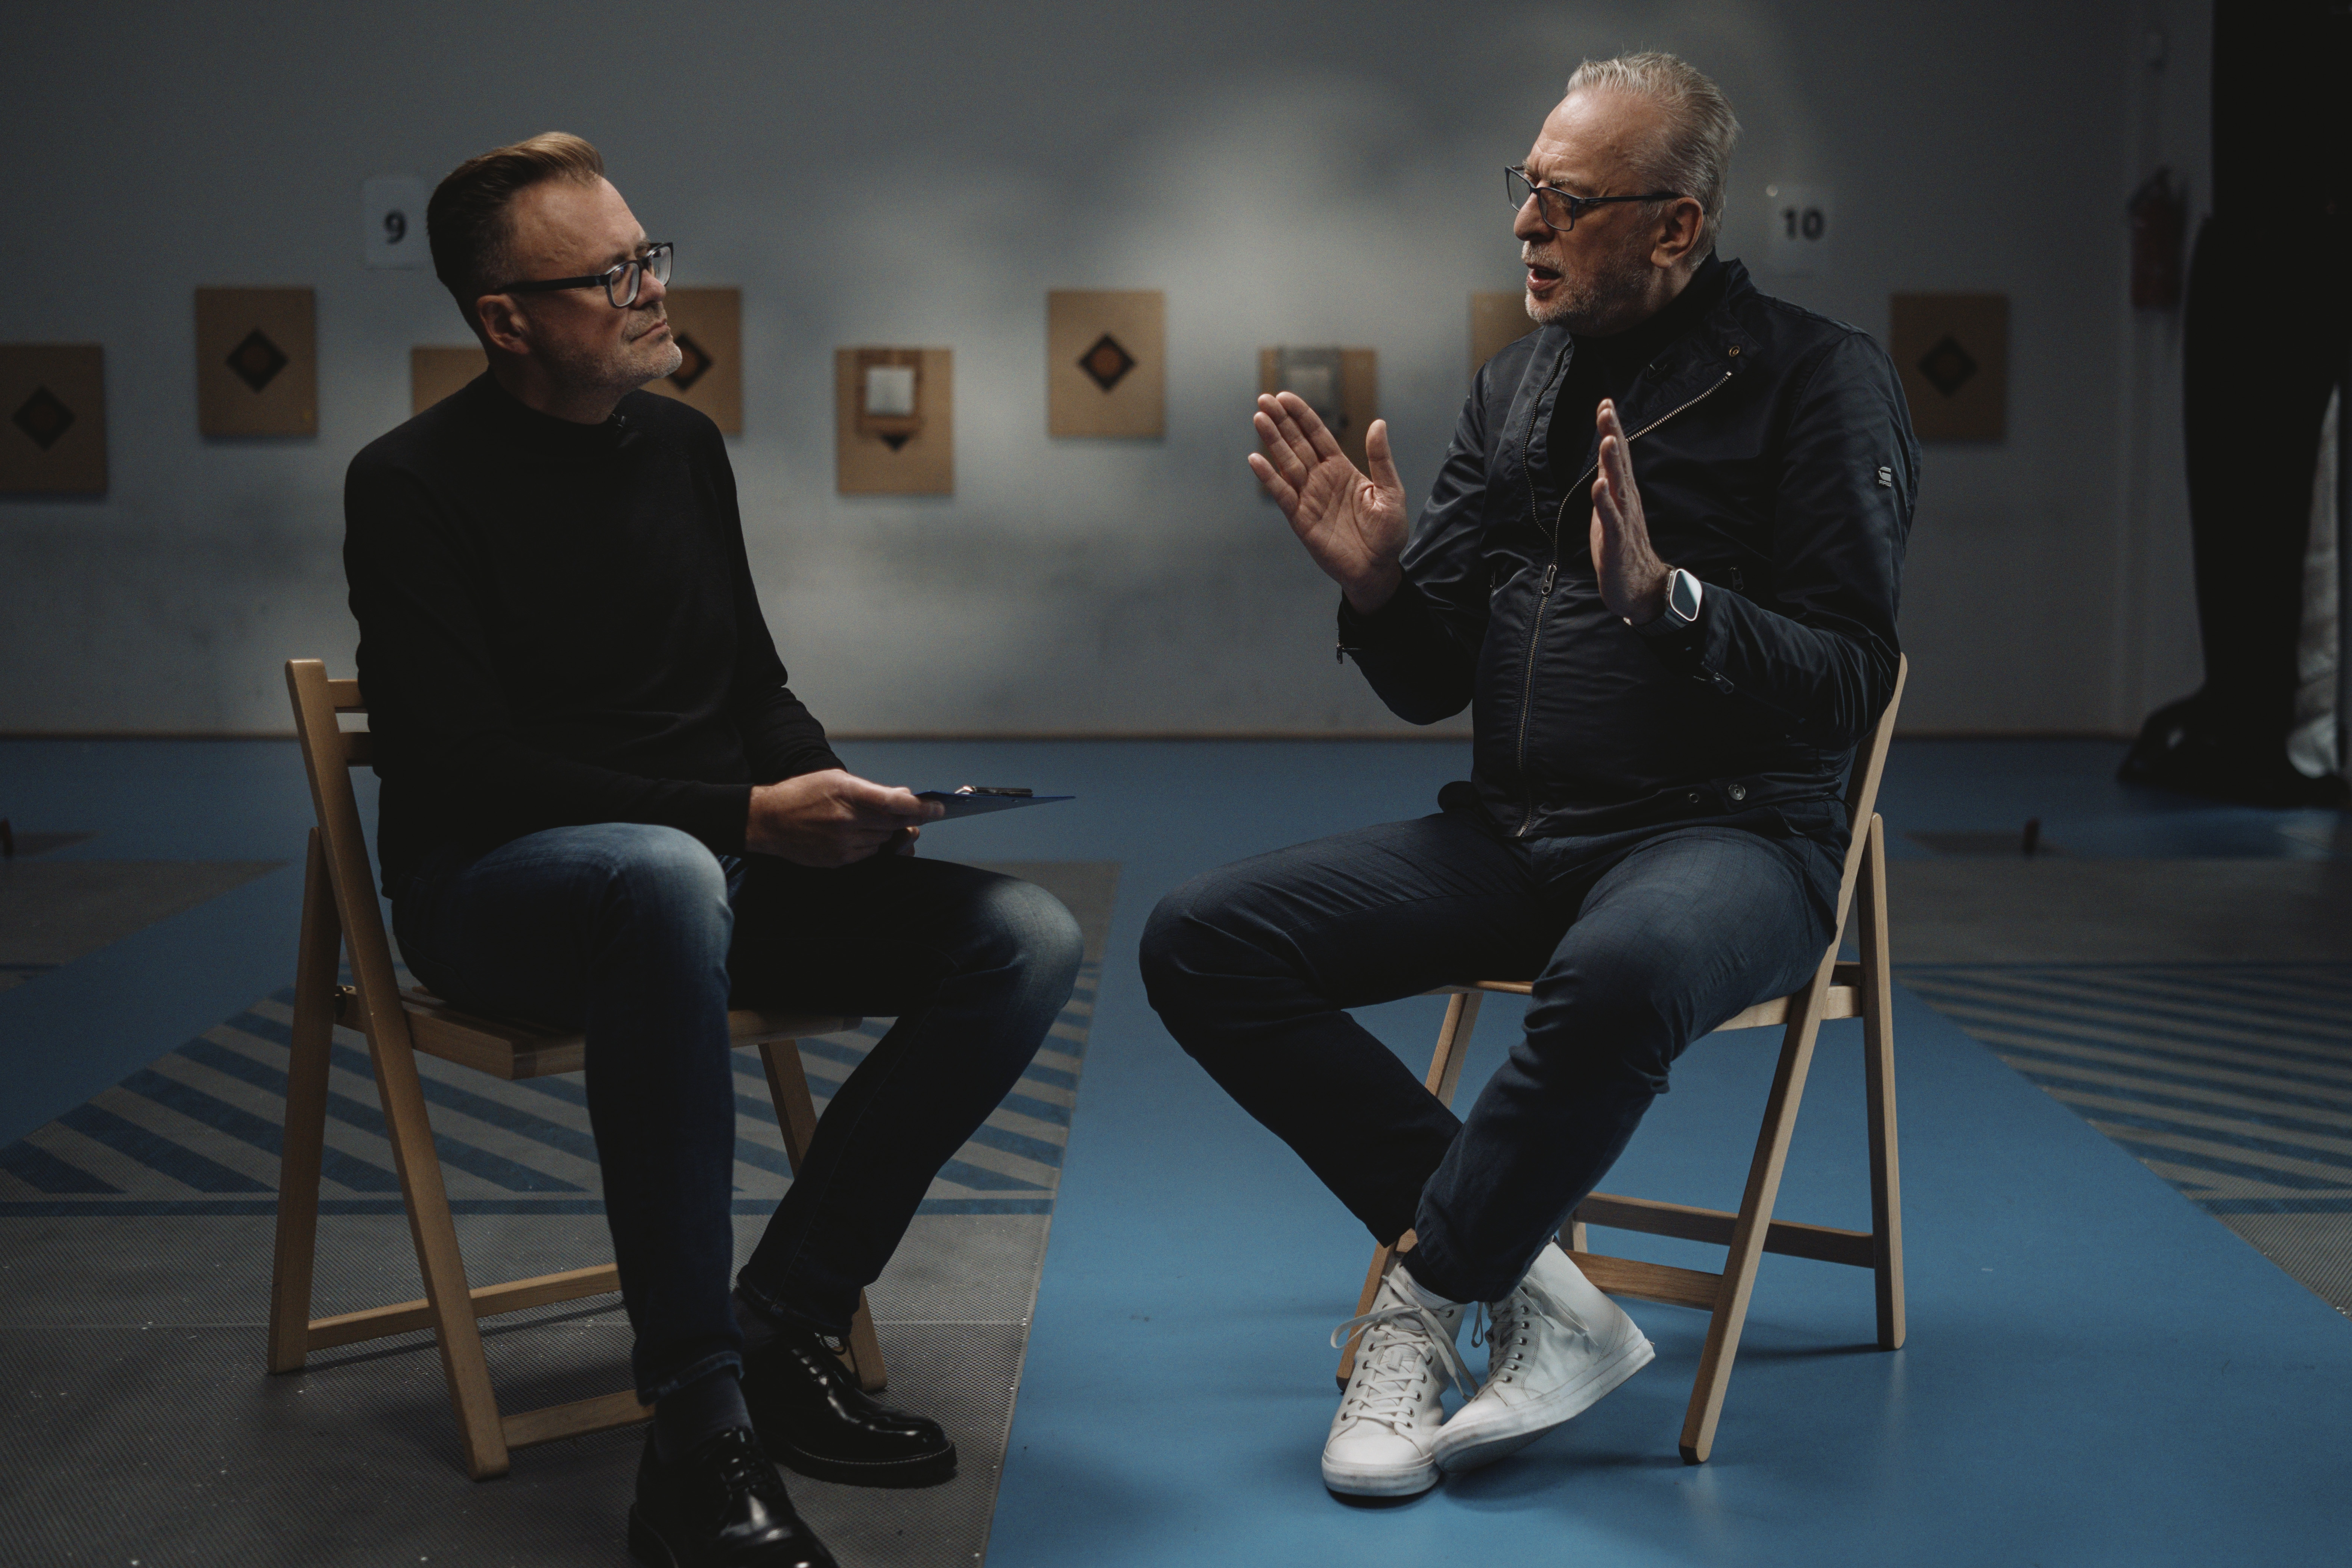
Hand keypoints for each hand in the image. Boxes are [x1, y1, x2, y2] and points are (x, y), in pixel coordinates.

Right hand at [746, 769, 943, 867]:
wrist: (767, 821)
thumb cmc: (801, 794)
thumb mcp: (835, 779)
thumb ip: (871, 790)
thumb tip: (904, 795)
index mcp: (847, 794)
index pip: (895, 803)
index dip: (921, 806)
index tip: (938, 807)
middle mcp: (847, 820)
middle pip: (894, 824)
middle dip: (906, 819)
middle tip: (913, 813)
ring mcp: (842, 843)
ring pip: (884, 840)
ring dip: (886, 831)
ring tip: (870, 820)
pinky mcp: (838, 860)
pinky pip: (869, 853)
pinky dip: (871, 844)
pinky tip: (857, 833)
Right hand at [1247, 392, 1409, 613]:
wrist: (1377, 569)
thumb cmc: (1387, 533)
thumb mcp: (1391, 492)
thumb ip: (1381, 459)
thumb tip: (1378, 423)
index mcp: (1341, 468)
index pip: (1317, 435)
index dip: (1301, 415)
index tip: (1285, 397)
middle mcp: (1321, 479)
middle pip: (1297, 443)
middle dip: (1281, 421)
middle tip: (1264, 399)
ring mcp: (1308, 497)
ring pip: (1286, 463)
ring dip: (1272, 441)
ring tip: (1258, 418)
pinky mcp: (1300, 519)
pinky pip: (1282, 494)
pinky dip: (1268, 477)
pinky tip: (1256, 458)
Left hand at [1589, 398, 1671, 622]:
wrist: (1638, 588)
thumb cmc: (1621, 548)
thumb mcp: (1610, 510)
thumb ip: (1609, 483)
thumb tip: (1605, 457)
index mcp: (1623, 495)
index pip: (1618, 457)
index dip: (1612, 430)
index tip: (1606, 403)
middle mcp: (1627, 503)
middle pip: (1620, 464)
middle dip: (1613, 435)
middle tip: (1607, 408)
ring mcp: (1623, 522)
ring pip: (1618, 487)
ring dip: (1612, 463)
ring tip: (1608, 438)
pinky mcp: (1617, 543)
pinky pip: (1612, 520)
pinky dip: (1605, 503)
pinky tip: (1599, 485)